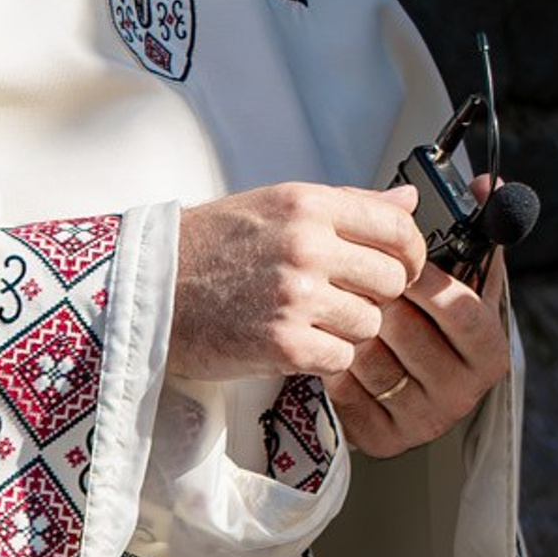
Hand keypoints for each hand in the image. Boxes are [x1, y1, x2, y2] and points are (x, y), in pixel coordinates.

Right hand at [170, 181, 426, 380]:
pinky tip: (301, 343)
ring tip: (315, 320)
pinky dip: (327, 357)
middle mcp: (307, 246)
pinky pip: (342, 357)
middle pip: (394, 278)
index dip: (410, 251)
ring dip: (350, 328)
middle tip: (348, 297)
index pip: (399, 226)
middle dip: (378, 293)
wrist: (146, 290)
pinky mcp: (282, 343)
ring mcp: (296, 296)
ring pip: (372, 321)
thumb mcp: (278, 205)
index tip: (402, 265)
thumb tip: (409, 199)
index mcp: (310, 205)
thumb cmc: (212, 245)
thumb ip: (349, 203)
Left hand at [330, 183, 513, 456]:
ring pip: (371, 358)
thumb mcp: (462, 282)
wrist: (408, 385)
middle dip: (380, 299)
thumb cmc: (433, 322)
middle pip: (409, 332)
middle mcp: (462, 395)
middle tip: (358, 277)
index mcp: (490, 353)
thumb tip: (483, 185)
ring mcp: (421, 421)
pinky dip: (332, 360)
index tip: (405, 263)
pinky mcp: (381, 440)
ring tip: (341, 305)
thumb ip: (474, 235)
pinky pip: (344, 390)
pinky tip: (331, 341)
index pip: (465, 311)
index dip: (431, 282)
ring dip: (350, 326)